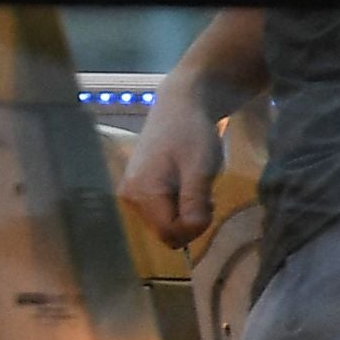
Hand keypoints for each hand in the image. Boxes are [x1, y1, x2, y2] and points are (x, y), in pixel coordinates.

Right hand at [121, 89, 227, 246]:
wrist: (181, 105)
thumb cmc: (192, 134)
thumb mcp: (200, 170)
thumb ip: (194, 204)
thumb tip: (189, 234)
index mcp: (142, 192)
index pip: (169, 234)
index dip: (195, 227)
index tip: (210, 204)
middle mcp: (130, 196)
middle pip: (166, 232)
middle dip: (190, 220)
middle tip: (203, 193)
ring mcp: (131, 192)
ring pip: (165, 223)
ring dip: (187, 213)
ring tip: (195, 185)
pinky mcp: (137, 187)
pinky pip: (162, 212)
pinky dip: (179, 205)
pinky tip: (186, 183)